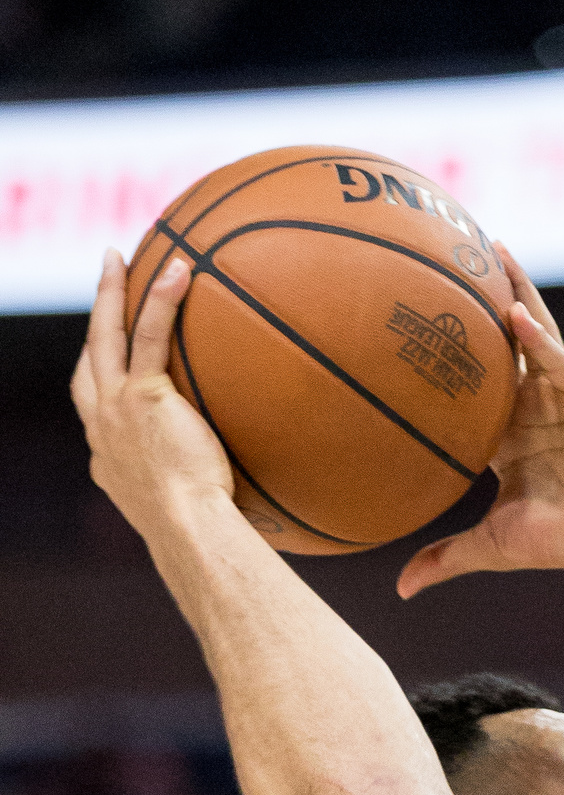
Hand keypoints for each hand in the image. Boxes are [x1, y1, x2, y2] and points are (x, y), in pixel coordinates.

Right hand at [69, 250, 235, 542]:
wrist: (189, 533)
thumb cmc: (201, 537)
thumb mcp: (189, 513)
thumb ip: (199, 492)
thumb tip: (241, 504)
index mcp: (107, 456)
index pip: (94, 404)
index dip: (98, 374)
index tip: (108, 356)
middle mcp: (101, 429)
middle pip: (90, 358)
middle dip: (95, 317)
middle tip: (104, 281)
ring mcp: (115, 410)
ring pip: (106, 336)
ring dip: (110, 293)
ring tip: (120, 257)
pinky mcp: (142, 397)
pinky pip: (150, 335)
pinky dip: (161, 299)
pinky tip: (178, 269)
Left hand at [397, 249, 563, 595]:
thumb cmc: (561, 539)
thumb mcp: (489, 546)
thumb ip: (444, 559)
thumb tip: (401, 590)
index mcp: (505, 433)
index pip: (469, 384)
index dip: (444, 353)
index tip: (410, 321)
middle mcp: (529, 405)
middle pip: (498, 340)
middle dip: (477, 298)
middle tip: (446, 254)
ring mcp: (558, 394)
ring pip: (532, 331)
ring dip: (512, 288)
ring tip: (491, 247)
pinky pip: (555, 358)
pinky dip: (536, 335)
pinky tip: (513, 308)